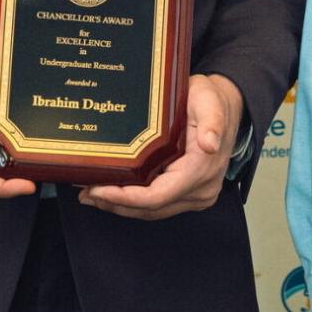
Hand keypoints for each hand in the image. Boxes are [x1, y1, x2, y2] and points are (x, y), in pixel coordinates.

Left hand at [81, 73, 240, 219]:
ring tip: (93, 195)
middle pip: (151, 209)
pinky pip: (159, 205)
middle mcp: (202, 188)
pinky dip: (134, 202)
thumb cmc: (212, 100)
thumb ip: (211, 121)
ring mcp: (197, 194)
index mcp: (202, 169)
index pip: (157, 196)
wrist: (226, 105)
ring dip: (122, 206)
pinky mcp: (190, 194)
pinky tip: (114, 193)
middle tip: (85, 193)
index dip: (125, 198)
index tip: (98, 189)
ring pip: (153, 211)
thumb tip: (209, 144)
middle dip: (116, 204)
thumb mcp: (208, 100)